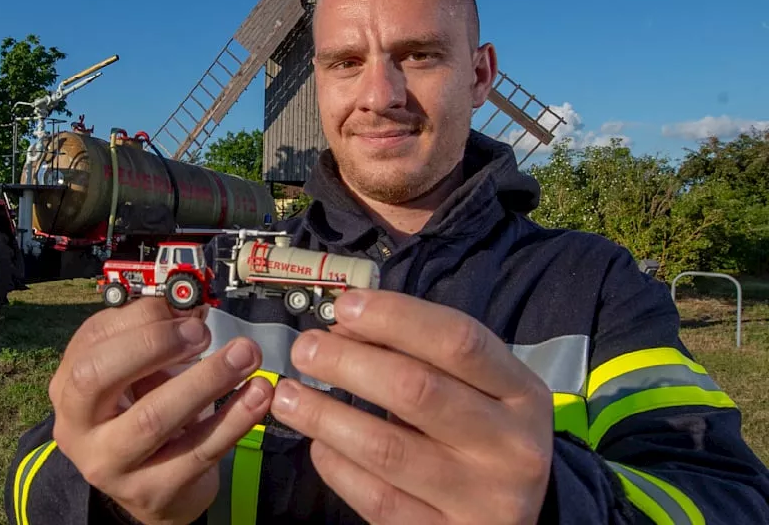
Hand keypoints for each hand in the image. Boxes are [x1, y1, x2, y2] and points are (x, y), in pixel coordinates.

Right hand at [48, 296, 273, 524]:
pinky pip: (198, 451)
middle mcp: (77, 427)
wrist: (151, 488)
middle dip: (153, 345)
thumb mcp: (135, 375)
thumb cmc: (142, 414)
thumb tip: (189, 310)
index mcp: (68, 385)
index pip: (91, 341)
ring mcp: (111, 465)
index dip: (140, 320)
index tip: (185, 311)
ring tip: (245, 356)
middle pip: (97, 377)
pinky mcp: (152, 492)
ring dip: (206, 379)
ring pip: (152, 418)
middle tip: (201, 333)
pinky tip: (257, 395)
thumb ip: (152, 339)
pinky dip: (233, 419)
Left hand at [269, 288, 552, 524]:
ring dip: (325, 415)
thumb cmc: (484, 436)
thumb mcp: (476, 390)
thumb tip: (346, 326)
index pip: (459, 341)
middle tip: (305, 349)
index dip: (396, 317)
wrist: (519, 521)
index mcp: (522, 394)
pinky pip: (376, 498)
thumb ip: (420, 354)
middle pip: (417, 391)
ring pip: (386, 449)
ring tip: (288, 395)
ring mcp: (481, 499)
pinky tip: (318, 445)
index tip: (345, 306)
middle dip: (348, 363)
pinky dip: (337, 466)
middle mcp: (511, 447)